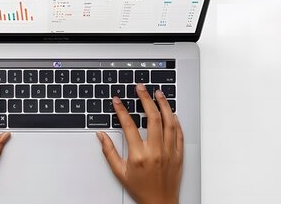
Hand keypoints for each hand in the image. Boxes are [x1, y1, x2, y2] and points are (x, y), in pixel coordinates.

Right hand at [97, 83, 182, 203]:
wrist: (160, 203)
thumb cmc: (140, 189)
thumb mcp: (119, 172)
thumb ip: (109, 152)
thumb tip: (101, 136)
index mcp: (139, 155)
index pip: (129, 126)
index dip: (121, 110)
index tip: (117, 100)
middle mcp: (156, 152)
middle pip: (152, 118)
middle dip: (145, 99)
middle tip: (141, 88)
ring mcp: (169, 152)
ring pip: (169, 123)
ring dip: (163, 105)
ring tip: (158, 94)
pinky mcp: (179, 155)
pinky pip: (179, 134)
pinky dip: (175, 121)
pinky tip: (171, 113)